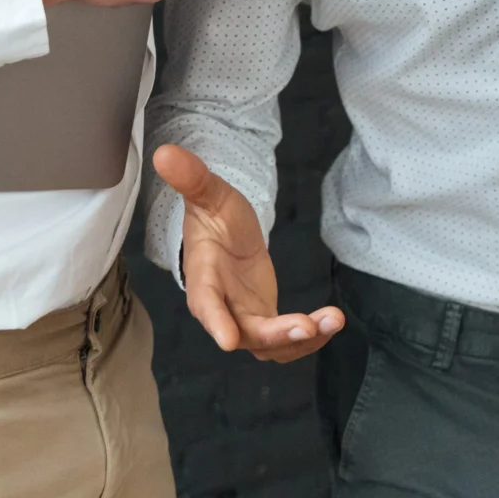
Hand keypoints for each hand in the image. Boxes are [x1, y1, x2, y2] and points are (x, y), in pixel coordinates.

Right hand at [153, 145, 341, 361]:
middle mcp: (223, 308)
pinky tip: (333, 322)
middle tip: (307, 326)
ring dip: (302, 340)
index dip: (217, 321)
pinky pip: (286, 341)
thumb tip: (165, 152)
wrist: (226, 235)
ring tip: (333, 320)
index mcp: (204, 279)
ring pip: (270, 345)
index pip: (207, 303)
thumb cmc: (214, 216)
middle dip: (277, 334)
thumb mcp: (210, 194)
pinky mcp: (266, 322)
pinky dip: (311, 336)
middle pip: (247, 333)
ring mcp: (245, 320)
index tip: (229, 340)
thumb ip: (193, 178)